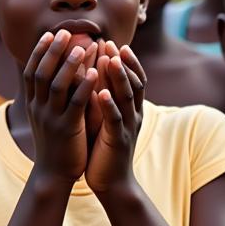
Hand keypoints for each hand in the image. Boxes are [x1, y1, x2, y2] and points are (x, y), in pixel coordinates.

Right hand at [25, 31, 96, 185]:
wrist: (53, 174)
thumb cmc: (55, 142)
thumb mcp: (46, 116)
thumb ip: (49, 96)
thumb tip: (55, 71)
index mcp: (32, 104)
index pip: (31, 72)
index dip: (39, 52)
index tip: (49, 34)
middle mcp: (38, 108)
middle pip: (41, 73)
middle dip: (53, 51)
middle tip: (64, 32)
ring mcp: (50, 119)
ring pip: (57, 86)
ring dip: (70, 65)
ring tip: (83, 47)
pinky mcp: (66, 129)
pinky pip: (75, 104)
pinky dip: (84, 87)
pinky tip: (95, 73)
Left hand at [85, 43, 144, 195]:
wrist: (112, 182)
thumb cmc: (105, 149)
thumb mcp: (104, 120)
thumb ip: (102, 100)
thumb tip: (91, 77)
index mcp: (129, 109)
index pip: (131, 79)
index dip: (124, 61)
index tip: (112, 43)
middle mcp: (132, 115)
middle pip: (131, 82)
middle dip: (121, 62)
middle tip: (110, 43)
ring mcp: (127, 127)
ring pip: (126, 97)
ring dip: (118, 78)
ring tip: (109, 59)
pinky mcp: (118, 141)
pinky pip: (114, 120)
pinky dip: (108, 106)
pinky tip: (100, 93)